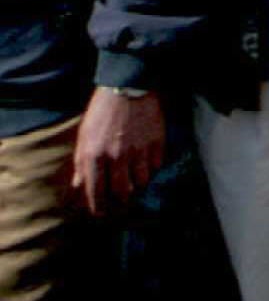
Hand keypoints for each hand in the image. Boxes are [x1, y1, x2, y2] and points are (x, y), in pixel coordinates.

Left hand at [71, 87, 164, 215]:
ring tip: (135, 180)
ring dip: (137, 184)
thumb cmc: (102, 112)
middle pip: (122, 192)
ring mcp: (139, 150)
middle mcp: (116, 156)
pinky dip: (152, 168)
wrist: (128, 87)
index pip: (96, 192)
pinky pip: (156, 166)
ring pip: (142, 182)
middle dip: (121, 200)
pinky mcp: (157, 143)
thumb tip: (79, 187)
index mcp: (94, 156)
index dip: (98, 207)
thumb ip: (82, 164)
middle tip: (121, 200)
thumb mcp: (84, 137)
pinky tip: (147, 162)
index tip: (100, 213)